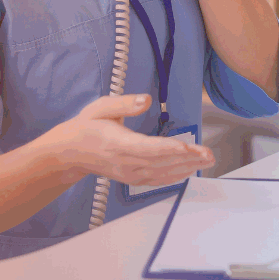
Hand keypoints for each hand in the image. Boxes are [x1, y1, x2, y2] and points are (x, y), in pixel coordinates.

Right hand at [45, 94, 214, 186]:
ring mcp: (129, 173)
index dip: (168, 148)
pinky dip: (175, 176)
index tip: (187, 146)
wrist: (69, 153)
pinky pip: (157, 179)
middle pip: (160, 162)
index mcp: (118, 143)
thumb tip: (146, 100)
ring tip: (206, 161)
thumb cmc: (86, 127)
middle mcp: (125, 162)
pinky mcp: (131, 178)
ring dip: (186, 167)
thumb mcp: (100, 108)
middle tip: (209, 154)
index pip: (147, 148)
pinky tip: (189, 170)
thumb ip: (124, 104)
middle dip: (187, 158)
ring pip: (162, 172)